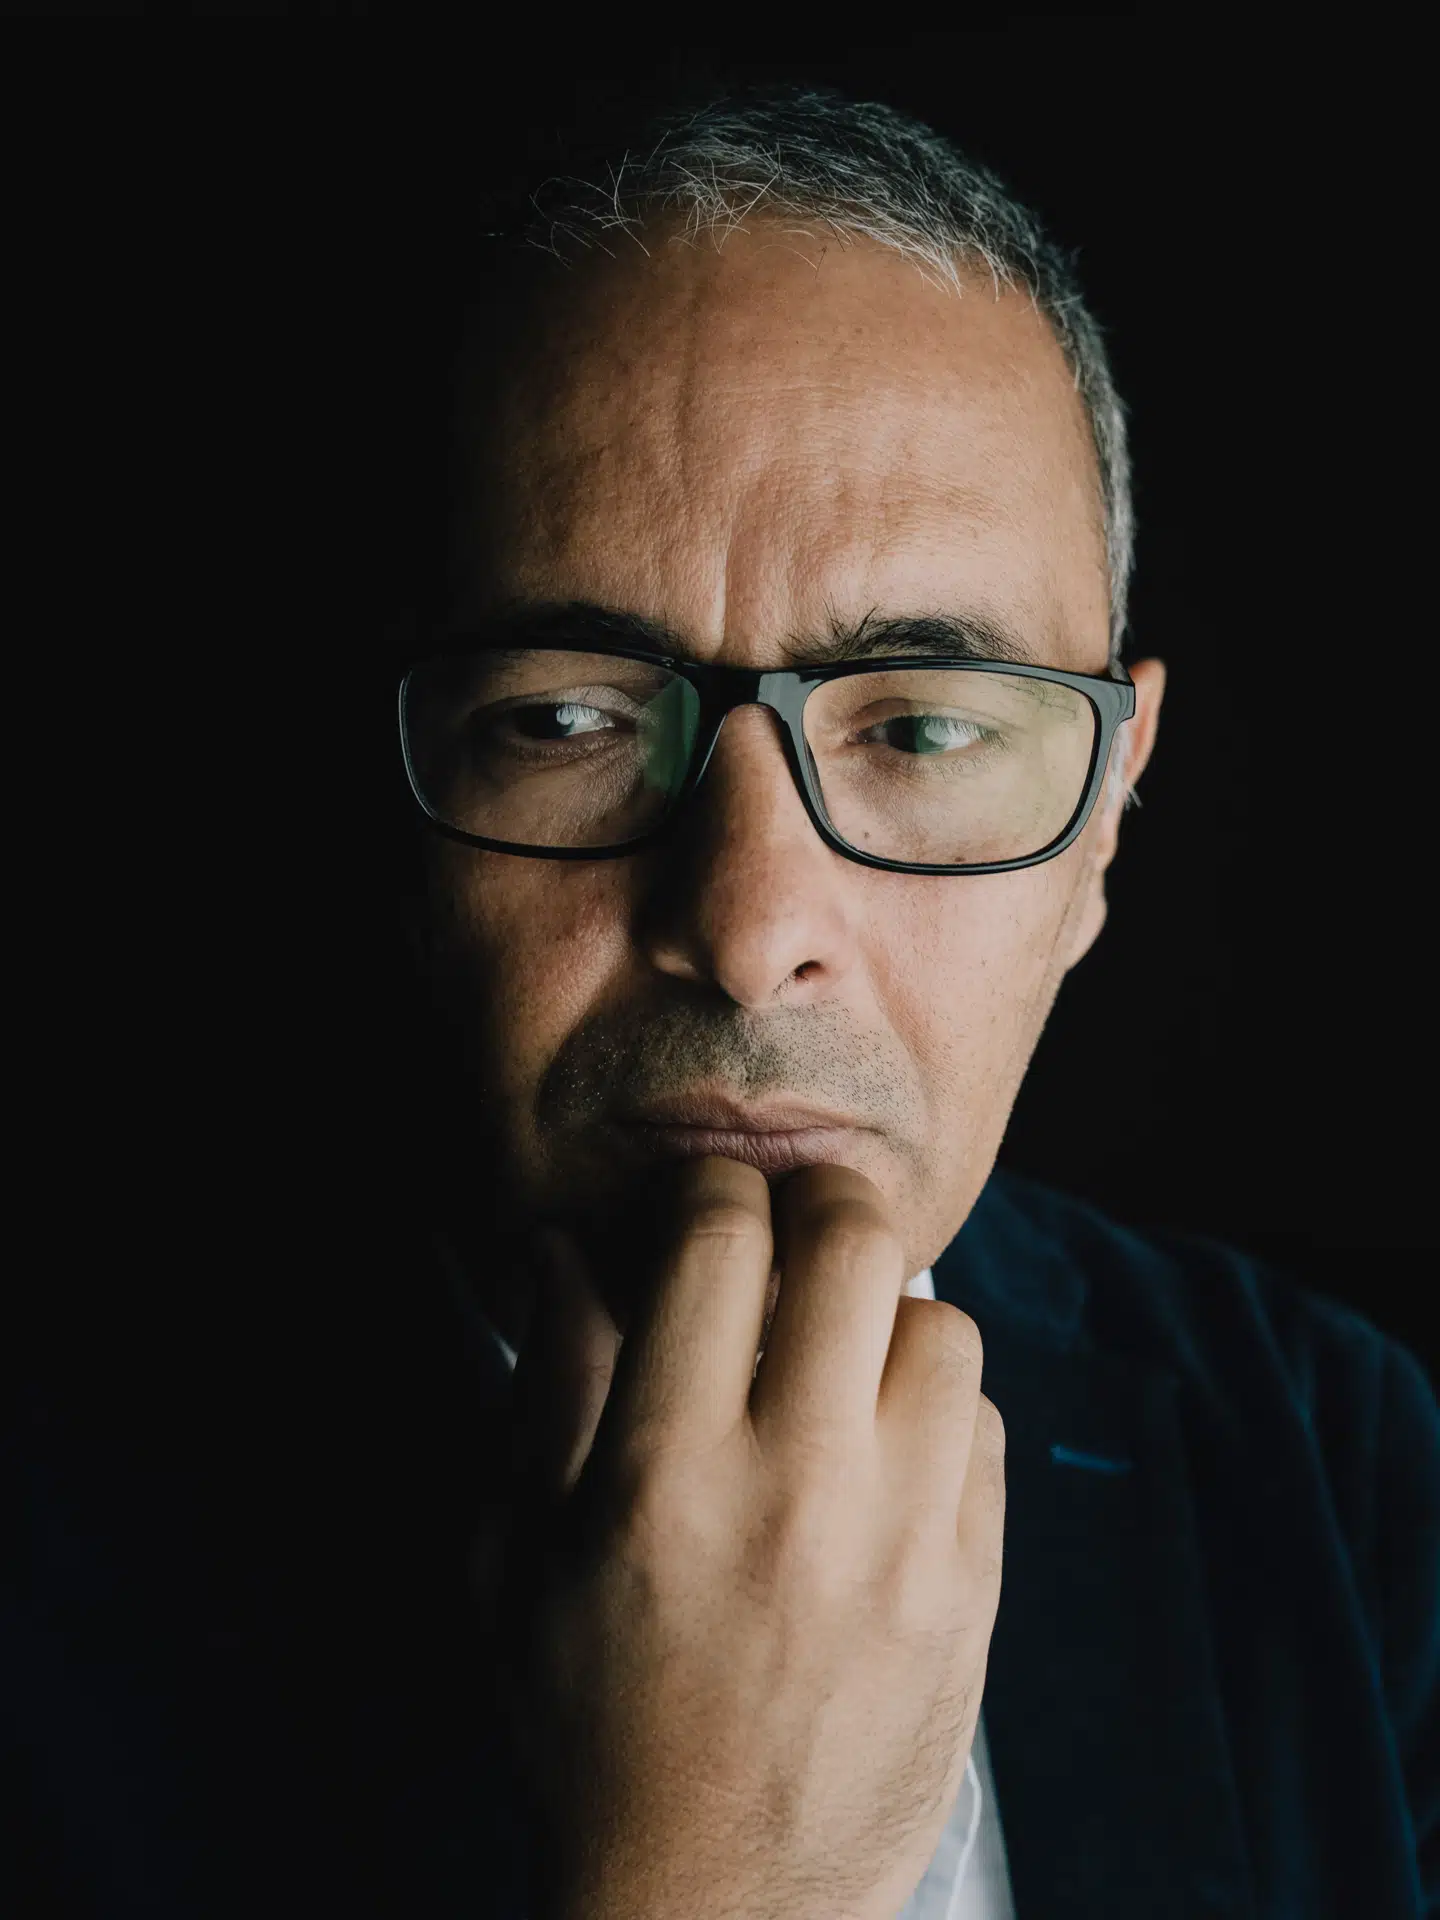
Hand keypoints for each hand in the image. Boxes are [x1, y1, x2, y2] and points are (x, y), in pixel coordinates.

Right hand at [483, 1156, 1005, 1919]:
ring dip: (885, 1311)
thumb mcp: (515, 1561)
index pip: (718, 1240)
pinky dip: (937, 1405)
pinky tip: (885, 1441)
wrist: (717, 1907)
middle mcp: (798, 1487)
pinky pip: (985, 1427)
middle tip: (791, 1227)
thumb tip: (566, 1251)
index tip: (702, 1203)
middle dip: (819, 1202)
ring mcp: (905, 1540)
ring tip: (839, 1349)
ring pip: (942, 1325)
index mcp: (665, 1474)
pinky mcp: (971, 1590)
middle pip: (852, 1246)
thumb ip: (548, 1389)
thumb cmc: (589, 1729)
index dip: (709, 1188)